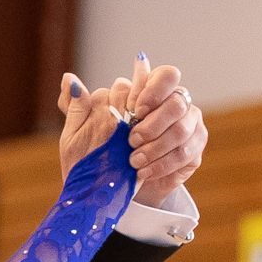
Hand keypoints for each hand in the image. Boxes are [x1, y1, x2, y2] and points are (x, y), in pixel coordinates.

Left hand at [59, 58, 205, 205]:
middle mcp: (177, 103)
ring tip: (133, 160)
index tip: (135, 109)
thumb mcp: (82, 131)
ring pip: (182, 129)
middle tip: (131, 141)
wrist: (116, 185)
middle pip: (178, 101)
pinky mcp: (194, 150)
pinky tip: (144, 172)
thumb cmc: (101, 151)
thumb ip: (77, 105)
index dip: (153, 90)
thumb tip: (68, 80)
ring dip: (156, 146)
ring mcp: (190, 125)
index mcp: (154, 90)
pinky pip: (185, 153)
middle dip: (154, 123)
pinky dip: (162, 164)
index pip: (166, 75)